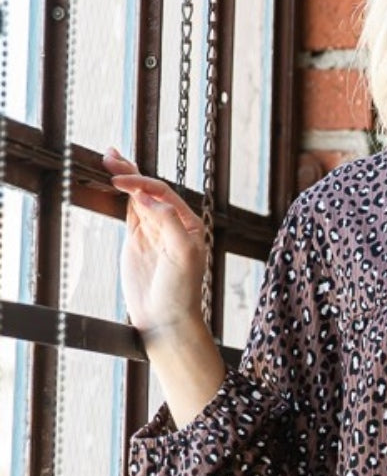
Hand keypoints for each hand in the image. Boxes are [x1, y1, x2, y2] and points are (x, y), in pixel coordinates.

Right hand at [103, 148, 207, 339]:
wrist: (165, 319)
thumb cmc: (181, 290)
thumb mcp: (183, 254)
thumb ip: (168, 221)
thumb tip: (145, 196)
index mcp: (188, 223)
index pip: (163, 194)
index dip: (142, 184)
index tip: (122, 183)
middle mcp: (172, 223)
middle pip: (149, 189)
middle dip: (131, 172)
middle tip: (110, 155)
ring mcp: (152, 230)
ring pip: (137, 196)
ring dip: (124, 177)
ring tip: (108, 157)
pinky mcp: (136, 240)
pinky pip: (127, 210)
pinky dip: (120, 195)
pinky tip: (112, 181)